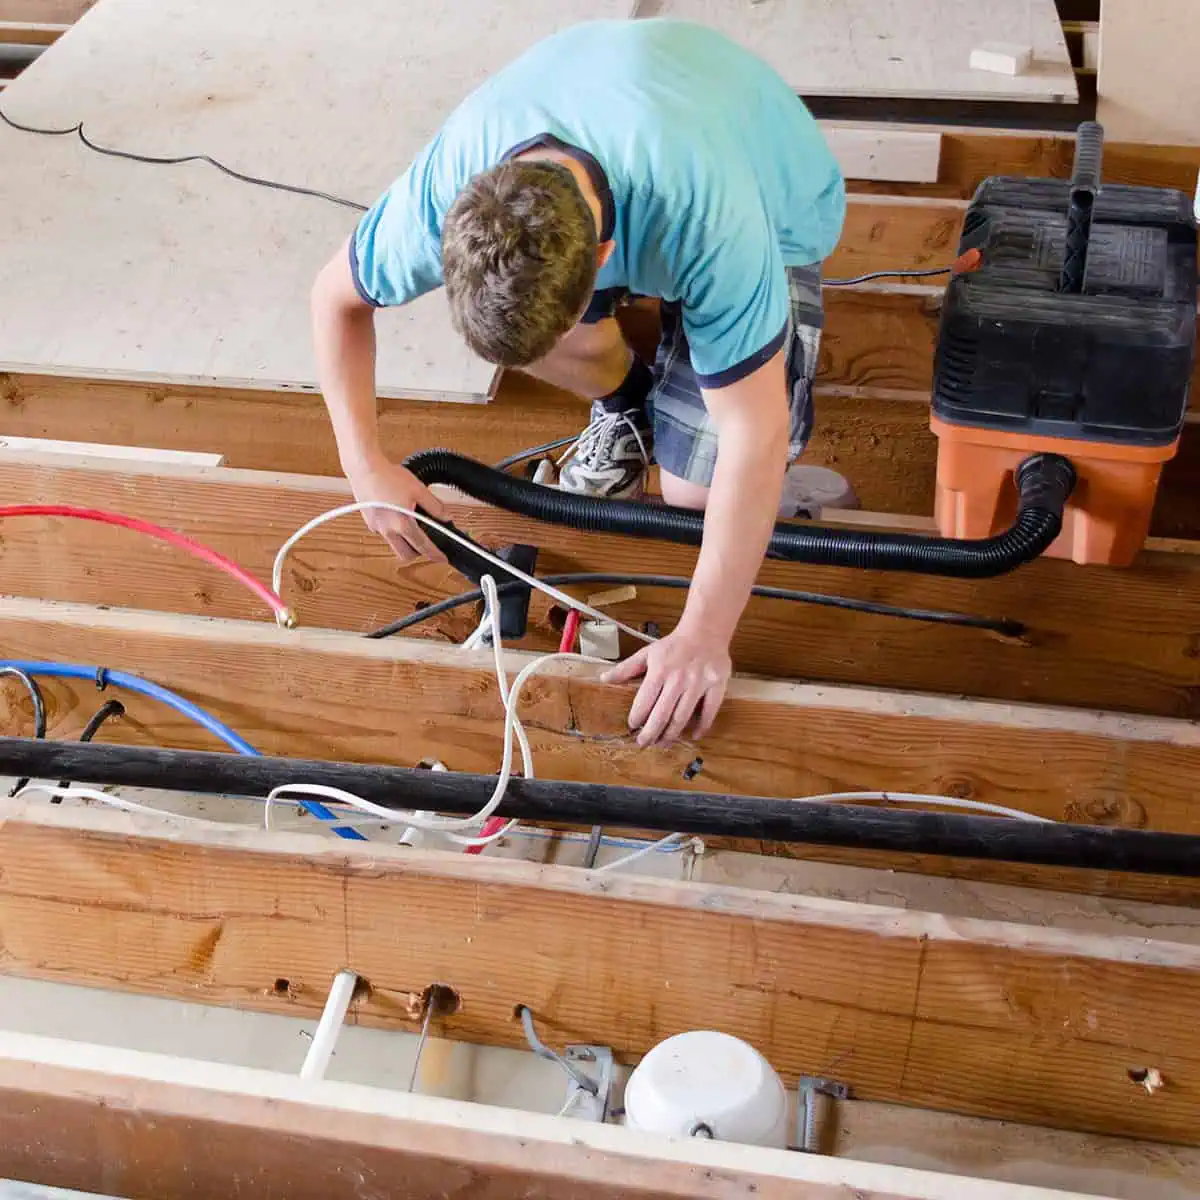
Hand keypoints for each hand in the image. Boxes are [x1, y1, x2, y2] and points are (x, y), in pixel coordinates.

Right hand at [348, 457, 447, 564]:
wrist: (364, 469)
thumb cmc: (388, 477)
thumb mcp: (418, 489)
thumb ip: (435, 506)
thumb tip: (446, 517)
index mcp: (402, 524)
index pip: (422, 546)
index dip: (434, 554)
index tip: (442, 559)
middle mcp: (388, 530)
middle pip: (405, 554)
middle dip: (417, 553)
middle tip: (426, 543)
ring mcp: (377, 528)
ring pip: (394, 545)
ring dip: (405, 542)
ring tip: (412, 526)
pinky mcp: (370, 523)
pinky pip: (385, 533)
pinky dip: (394, 531)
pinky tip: (397, 516)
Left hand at [601, 626, 731, 746]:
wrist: (705, 631)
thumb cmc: (674, 645)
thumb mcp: (647, 653)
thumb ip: (626, 668)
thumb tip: (603, 678)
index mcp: (659, 671)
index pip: (644, 702)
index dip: (637, 718)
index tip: (633, 727)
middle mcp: (678, 679)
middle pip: (662, 715)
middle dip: (651, 733)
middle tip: (644, 744)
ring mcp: (698, 683)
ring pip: (683, 717)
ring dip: (671, 734)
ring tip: (663, 743)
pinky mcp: (716, 685)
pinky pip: (709, 712)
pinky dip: (701, 727)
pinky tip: (693, 736)